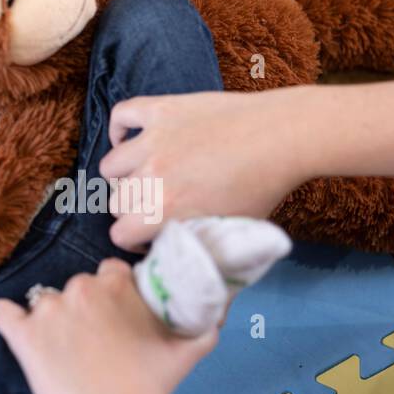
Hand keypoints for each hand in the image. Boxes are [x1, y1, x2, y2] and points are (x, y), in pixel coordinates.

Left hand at [0, 259, 216, 393]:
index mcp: (117, 285)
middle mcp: (81, 290)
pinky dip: (7, 318)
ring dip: (50, 319)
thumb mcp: (187, 352)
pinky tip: (13, 327)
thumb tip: (216, 321)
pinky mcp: (24, 336)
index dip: (111, 294)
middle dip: (82, 308)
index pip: (109, 272)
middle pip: (77, 287)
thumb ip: (202, 330)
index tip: (113, 315)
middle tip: (90, 340)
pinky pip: (4, 313)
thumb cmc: (152, 386)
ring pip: (43, 302)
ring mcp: (49, 311)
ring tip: (59, 349)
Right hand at [100, 87, 311, 249]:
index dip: (134, 240)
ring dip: (123, 176)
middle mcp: (152, 173)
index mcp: (166, 208)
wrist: (283, 135)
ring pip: (110, 165)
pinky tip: (132, 140)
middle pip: (115, 201)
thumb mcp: (231, 231)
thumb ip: (202, 252)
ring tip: (143, 177)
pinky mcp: (162, 109)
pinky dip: (120, 128)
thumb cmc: (263, 186)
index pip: (120, 233)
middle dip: (131, 211)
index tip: (150, 236)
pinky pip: (121, 114)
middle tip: (152, 209)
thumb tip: (191, 283)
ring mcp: (153, 138)